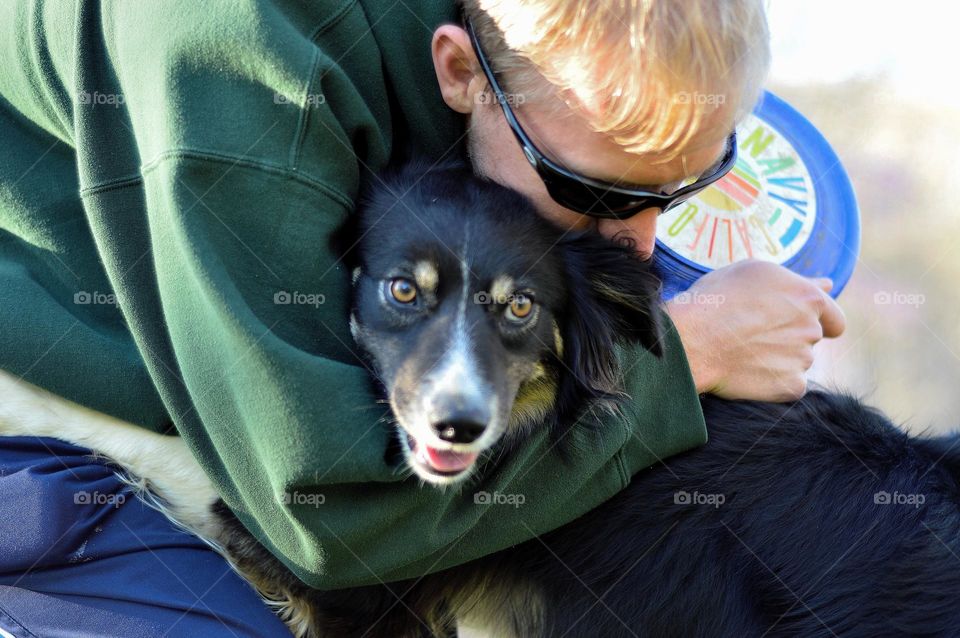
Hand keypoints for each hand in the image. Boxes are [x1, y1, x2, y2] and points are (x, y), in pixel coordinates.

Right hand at [665, 260, 845, 401]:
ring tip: (743, 350)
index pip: (835, 318)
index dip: (819, 322)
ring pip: (798, 361)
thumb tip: (827, 285)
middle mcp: (812, 328)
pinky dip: (771, 381)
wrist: (691, 340)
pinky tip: (746, 370)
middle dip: (791, 337)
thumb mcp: (753, 273)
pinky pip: (788, 384)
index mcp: (809, 298)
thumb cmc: (717, 300)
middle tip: (754, 335)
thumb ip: (795, 281)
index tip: (796, 325)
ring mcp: (803, 359)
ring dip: (779, 358)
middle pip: (812, 339)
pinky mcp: (791, 386)